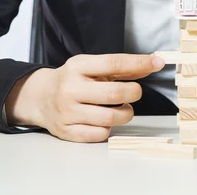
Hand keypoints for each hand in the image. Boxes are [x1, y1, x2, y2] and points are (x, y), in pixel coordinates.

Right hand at [5, 54, 164, 142]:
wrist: (39, 97)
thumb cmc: (72, 80)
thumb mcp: (92, 67)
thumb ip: (121, 67)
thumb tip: (152, 64)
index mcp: (77, 67)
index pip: (113, 63)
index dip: (139, 63)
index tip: (157, 62)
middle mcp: (70, 89)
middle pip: (115, 93)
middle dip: (134, 92)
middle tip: (135, 92)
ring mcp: (67, 112)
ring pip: (110, 118)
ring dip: (125, 113)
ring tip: (122, 107)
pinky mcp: (67, 131)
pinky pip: (100, 134)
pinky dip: (108, 128)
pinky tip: (104, 119)